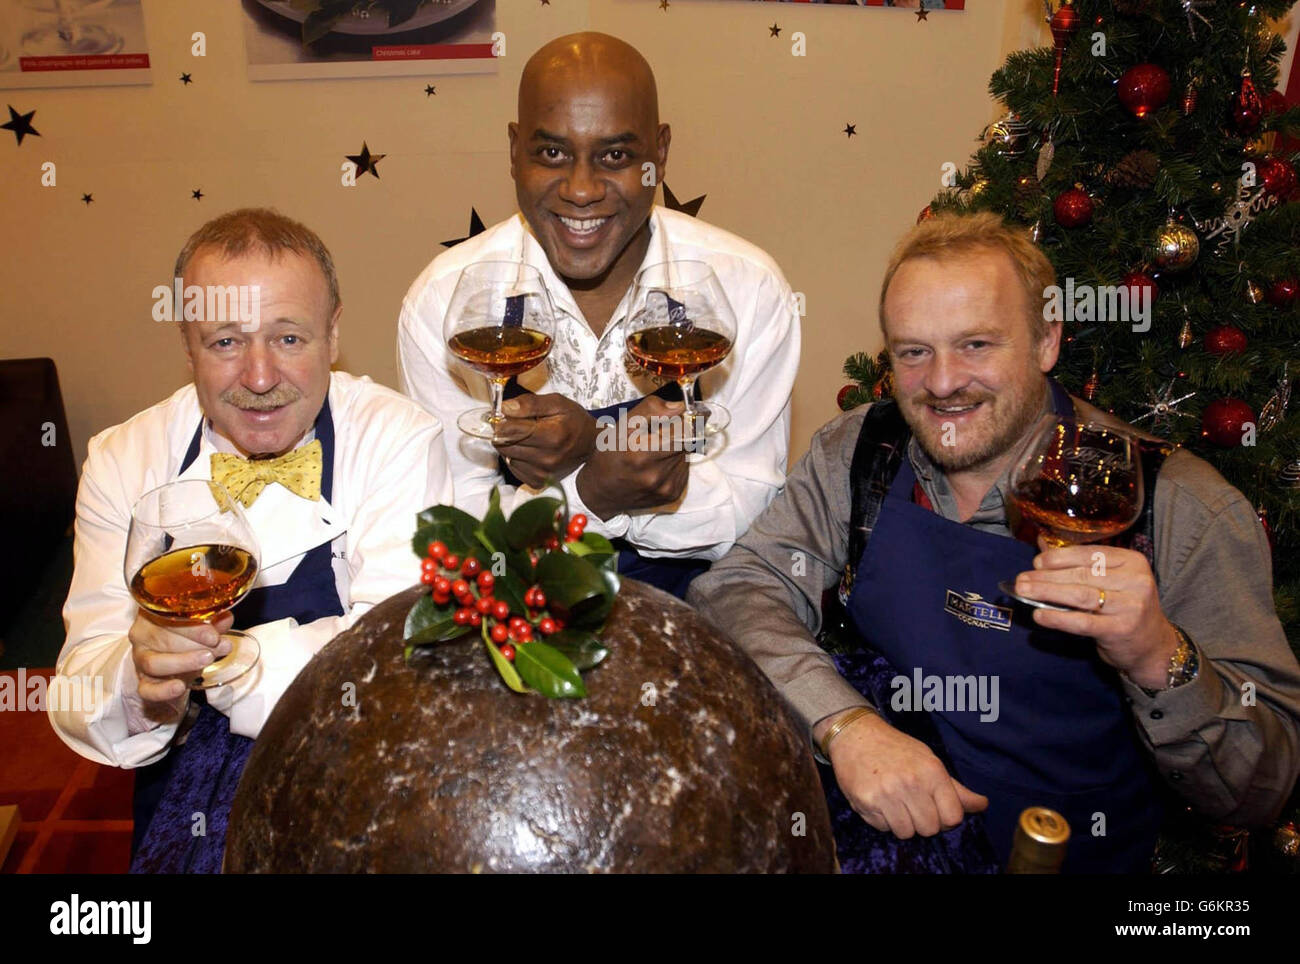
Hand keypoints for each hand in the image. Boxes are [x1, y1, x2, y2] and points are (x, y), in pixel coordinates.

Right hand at [129, 609, 232, 705]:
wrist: (178, 669)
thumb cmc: (189, 641)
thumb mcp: (204, 628)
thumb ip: (214, 623)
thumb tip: (225, 619)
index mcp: (153, 614)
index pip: (168, 617)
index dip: (193, 627)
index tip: (214, 636)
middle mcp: (142, 635)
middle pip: (161, 638)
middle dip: (194, 644)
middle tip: (218, 647)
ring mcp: (140, 660)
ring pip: (154, 662)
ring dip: (183, 662)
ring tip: (207, 659)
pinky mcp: (143, 683)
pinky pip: (147, 689)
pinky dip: (163, 690)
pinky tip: (180, 687)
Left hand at [493, 393, 598, 487]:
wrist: (591, 446)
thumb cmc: (574, 421)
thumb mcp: (557, 403)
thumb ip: (530, 403)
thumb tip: (505, 408)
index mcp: (552, 435)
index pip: (509, 430)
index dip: (502, 421)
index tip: (504, 415)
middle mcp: (547, 458)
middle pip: (504, 444)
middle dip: (505, 432)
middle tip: (517, 425)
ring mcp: (542, 473)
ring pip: (507, 456)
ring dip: (510, 445)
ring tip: (526, 437)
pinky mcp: (538, 481)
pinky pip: (514, 468)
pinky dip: (516, 458)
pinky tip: (529, 450)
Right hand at [575, 395, 688, 519]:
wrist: (600, 491)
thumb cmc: (609, 456)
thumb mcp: (622, 426)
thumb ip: (651, 410)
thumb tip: (679, 407)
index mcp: (642, 454)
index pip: (682, 431)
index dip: (677, 422)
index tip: (668, 422)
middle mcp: (656, 475)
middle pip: (685, 443)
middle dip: (674, 436)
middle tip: (655, 439)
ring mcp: (665, 488)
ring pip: (685, 457)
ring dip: (674, 451)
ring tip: (653, 454)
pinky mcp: (671, 496)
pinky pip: (683, 471)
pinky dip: (673, 465)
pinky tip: (657, 467)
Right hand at [816, 710, 987, 837]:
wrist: (856, 735)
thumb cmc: (896, 748)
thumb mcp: (929, 761)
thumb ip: (955, 788)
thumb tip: (983, 805)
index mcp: (931, 771)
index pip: (953, 818)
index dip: (946, 818)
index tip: (936, 809)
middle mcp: (910, 783)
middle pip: (930, 829)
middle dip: (923, 821)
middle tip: (913, 804)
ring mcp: (886, 794)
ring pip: (906, 833)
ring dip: (903, 823)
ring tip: (896, 803)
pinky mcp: (865, 802)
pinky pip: (883, 828)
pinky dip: (883, 820)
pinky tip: (879, 801)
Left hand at [1014, 538, 1179, 690]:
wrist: (1152, 646)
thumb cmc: (1124, 608)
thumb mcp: (1112, 582)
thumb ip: (1081, 565)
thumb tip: (1042, 547)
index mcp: (1132, 561)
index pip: (1090, 554)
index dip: (1060, 557)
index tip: (1037, 562)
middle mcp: (1135, 580)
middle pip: (1081, 575)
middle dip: (1047, 576)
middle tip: (1021, 579)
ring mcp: (1130, 606)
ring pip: (1080, 595)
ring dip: (1047, 592)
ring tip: (1024, 591)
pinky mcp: (1121, 629)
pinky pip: (1082, 622)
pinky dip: (1057, 618)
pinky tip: (1039, 614)